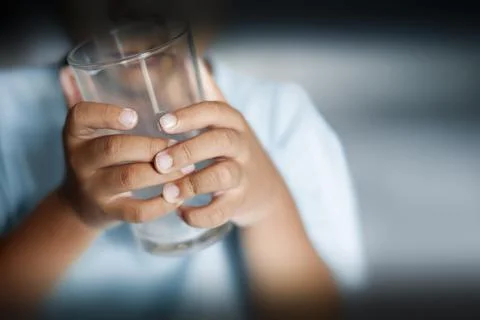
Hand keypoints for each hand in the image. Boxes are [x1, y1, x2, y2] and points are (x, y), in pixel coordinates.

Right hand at [59, 102, 197, 228]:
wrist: (80, 205)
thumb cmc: (97, 158)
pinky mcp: (109, 213)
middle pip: (115, 148)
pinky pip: (137, 211)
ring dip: (164, 172)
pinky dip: (162, 204)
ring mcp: (93, 189)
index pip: (81, 115)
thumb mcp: (88, 132)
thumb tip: (71, 70)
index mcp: (75, 134)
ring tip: (188, 167)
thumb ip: (92, 105)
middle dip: (152, 145)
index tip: (136, 115)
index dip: (108, 113)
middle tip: (179, 145)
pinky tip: (179, 195)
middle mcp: (79, 160)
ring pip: (130, 178)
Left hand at [153, 98, 291, 227]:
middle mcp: (241, 146)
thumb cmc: (232, 151)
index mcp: (232, 124)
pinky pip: (224, 210)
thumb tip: (191, 59)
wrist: (264, 189)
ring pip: (223, 175)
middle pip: (220, 141)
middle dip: (189, 150)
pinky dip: (202, 215)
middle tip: (159, 161)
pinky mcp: (240, 201)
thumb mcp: (225, 123)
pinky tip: (182, 213)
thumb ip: (210, 96)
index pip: (216, 111)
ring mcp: (243, 175)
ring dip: (194, 184)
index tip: (162, 122)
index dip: (190, 115)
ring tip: (167, 192)